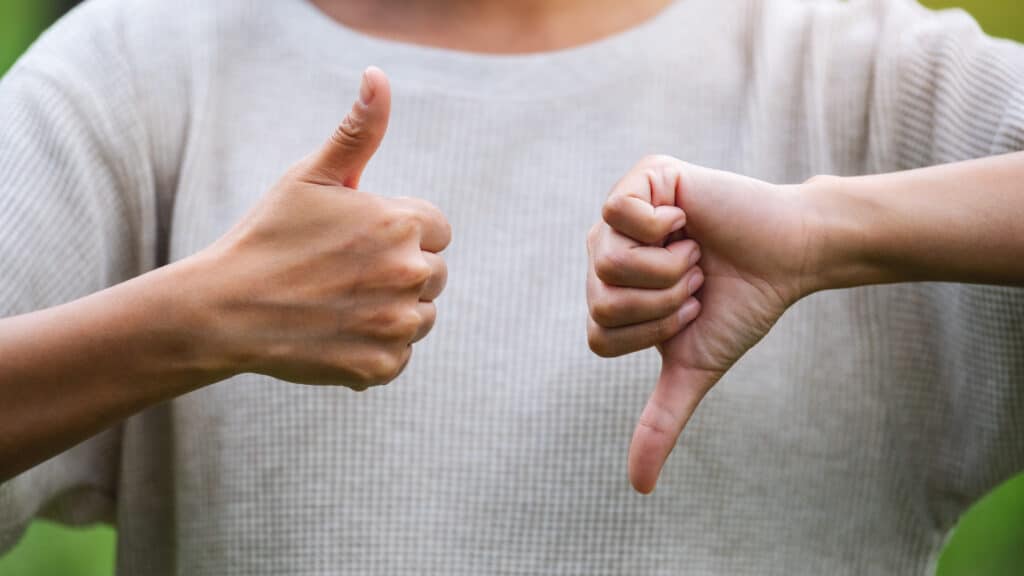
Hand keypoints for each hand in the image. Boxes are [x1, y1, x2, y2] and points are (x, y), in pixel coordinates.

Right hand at [192, 67, 450, 389]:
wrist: (224, 309)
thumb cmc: (267, 236)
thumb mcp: (310, 176)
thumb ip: (357, 131)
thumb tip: (377, 77)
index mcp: (400, 223)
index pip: (437, 229)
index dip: (400, 233)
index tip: (360, 240)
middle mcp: (409, 274)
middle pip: (433, 274)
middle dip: (399, 271)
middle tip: (343, 273)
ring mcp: (397, 324)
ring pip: (421, 316)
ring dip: (392, 312)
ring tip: (339, 304)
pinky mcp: (382, 366)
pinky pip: (399, 356)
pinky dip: (375, 350)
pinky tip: (336, 335)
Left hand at [587, 155, 816, 492]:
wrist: (790, 257)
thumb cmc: (740, 306)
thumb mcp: (694, 367)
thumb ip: (660, 422)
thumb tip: (638, 489)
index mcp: (609, 293)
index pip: (599, 333)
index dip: (653, 332)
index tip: (689, 312)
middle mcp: (605, 252)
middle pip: (601, 301)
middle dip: (665, 302)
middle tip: (695, 280)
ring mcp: (620, 213)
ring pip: (609, 263)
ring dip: (670, 269)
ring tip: (695, 254)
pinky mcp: (644, 177)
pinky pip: (620, 213)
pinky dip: (662, 230)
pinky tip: (685, 221)